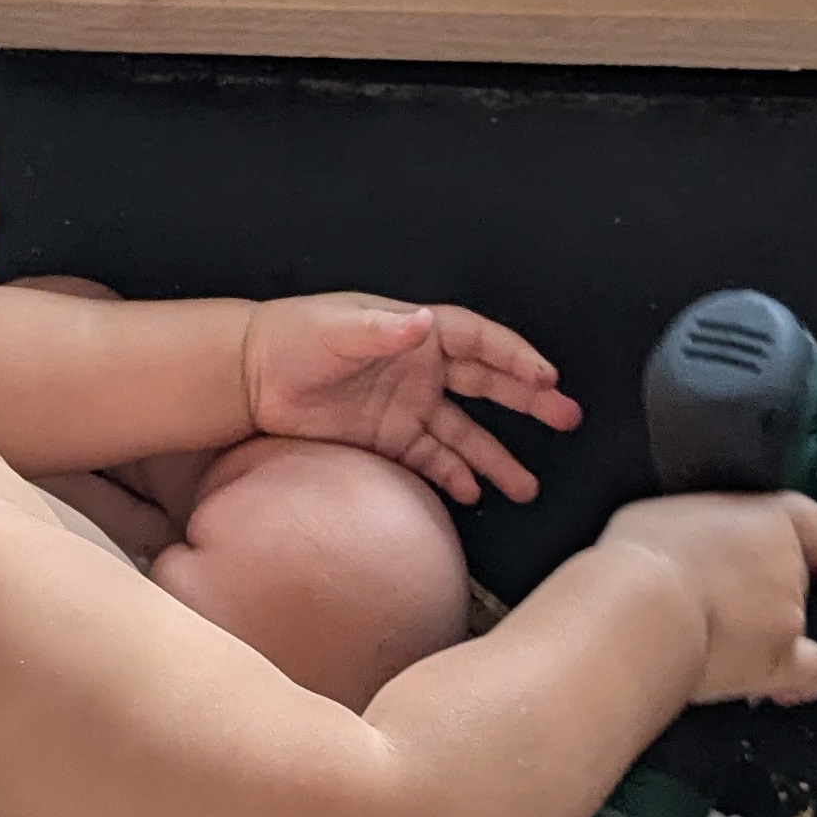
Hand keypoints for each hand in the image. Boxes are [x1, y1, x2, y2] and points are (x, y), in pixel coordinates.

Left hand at [238, 292, 580, 505]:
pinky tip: (473, 493)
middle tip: (566, 417)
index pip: (480, 343)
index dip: (515, 357)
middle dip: (529, 401)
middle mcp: (421, 370)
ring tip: (527, 486)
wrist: (250, 376)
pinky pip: (431, 460)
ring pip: (465, 434)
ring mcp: (408, 407)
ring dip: (496, 458)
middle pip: (488, 385)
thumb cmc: (292, 337)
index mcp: (417, 333)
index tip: (546, 376)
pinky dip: (453, 477)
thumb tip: (422, 323)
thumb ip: (380, 329)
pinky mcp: (388, 439)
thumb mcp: (336, 328)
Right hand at [596, 491, 816, 705]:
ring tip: (709, 638)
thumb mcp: (662, 514)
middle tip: (710, 593)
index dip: (793, 536)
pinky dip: (795, 680)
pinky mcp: (779, 660)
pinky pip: (810, 672)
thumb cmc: (641, 560)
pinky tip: (771, 682)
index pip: (808, 521)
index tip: (768, 544)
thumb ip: (696, 527)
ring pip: (792, 621)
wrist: (639, 613)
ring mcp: (788, 614)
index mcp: (767, 518)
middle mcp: (787, 564)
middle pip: (792, 573)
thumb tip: (686, 542)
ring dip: (761, 630)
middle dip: (756, 585)